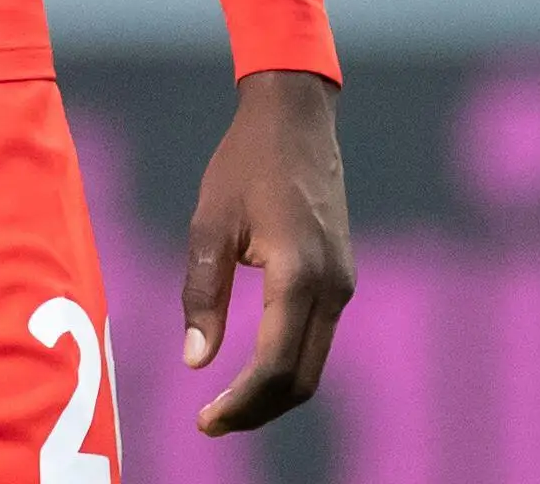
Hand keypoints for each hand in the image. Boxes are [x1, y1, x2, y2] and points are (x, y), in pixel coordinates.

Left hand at [180, 69, 353, 433]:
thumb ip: (202, 294)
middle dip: (258, 410)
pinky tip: (253, 366)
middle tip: (212, 422)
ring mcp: (342, 282)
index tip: (205, 421)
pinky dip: (288, 364)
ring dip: (273, 392)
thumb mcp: (210, 224)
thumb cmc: (245, 162)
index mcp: (299, 275)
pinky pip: (317, 337)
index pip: (275, 367)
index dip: (242, 404)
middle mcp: (331, 286)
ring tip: (226, 403)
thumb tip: (197, 361)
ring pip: (313, 363)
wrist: (296, 116)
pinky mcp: (340, 275)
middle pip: (302, 379)